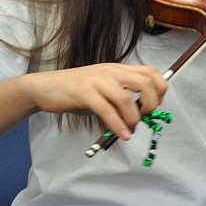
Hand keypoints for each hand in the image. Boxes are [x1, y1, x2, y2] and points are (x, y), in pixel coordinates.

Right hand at [22, 63, 166, 140]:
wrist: (44, 87)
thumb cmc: (76, 91)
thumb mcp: (103, 89)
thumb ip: (120, 96)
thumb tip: (140, 114)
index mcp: (118, 69)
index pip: (151, 72)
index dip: (160, 89)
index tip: (156, 105)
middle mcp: (111, 71)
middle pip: (145, 82)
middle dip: (152, 104)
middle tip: (145, 118)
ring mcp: (98, 81)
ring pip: (126, 99)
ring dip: (133, 119)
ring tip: (129, 131)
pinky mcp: (84, 93)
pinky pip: (107, 110)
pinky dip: (118, 125)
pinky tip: (122, 135)